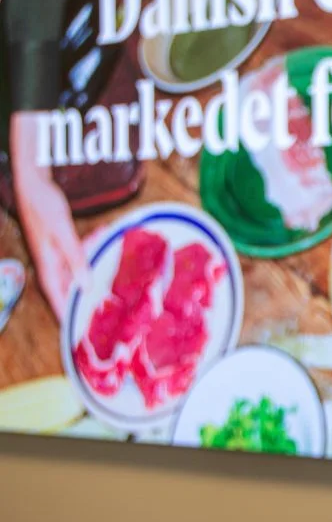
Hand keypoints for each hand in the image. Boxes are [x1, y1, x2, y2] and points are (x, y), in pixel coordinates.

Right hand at [10, 112, 89, 322]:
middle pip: (71, 291)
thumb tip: (85, 284)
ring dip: (92, 267)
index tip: (82, 337)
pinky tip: (101, 238)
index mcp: (48, 267)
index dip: (70, 318)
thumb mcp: (63, 232)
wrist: (33, 183)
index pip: (59, 301)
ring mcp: (55, 256)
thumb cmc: (44, 206)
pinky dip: (90, 252)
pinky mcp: (61, 247)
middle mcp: (51, 266)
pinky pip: (78, 257)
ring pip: (78, 272)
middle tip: (109, 304)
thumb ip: (75, 257)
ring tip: (103, 254)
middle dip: (89, 296)